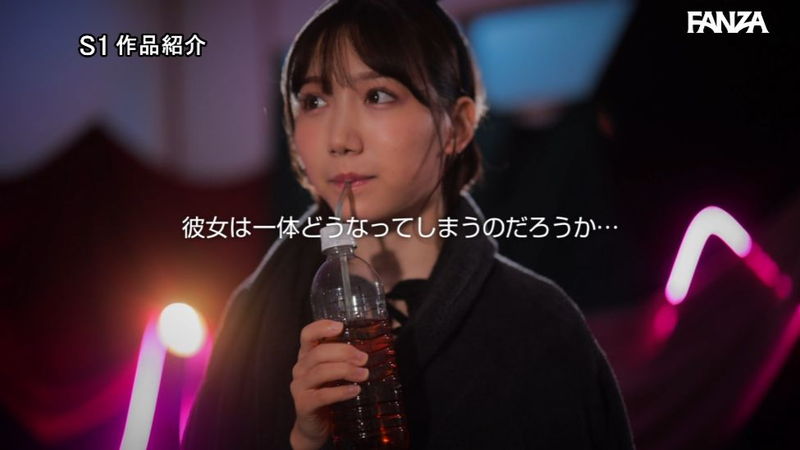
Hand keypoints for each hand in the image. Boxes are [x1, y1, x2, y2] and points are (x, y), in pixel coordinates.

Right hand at [289, 319, 369, 449]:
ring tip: (364, 375)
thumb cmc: (328, 394)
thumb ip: (343, 359)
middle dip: (344, 352)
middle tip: (364, 359)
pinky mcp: (304, 404)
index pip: (307, 334)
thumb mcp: (334, 373)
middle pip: (319, 352)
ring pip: (321, 372)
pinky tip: (354, 390)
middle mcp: (300, 368)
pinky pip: (322, 395)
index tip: (341, 327)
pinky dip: (341, 391)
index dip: (321, 327)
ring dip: (345, 370)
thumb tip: (371, 348)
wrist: (315, 427)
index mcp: (307, 356)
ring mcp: (299, 386)